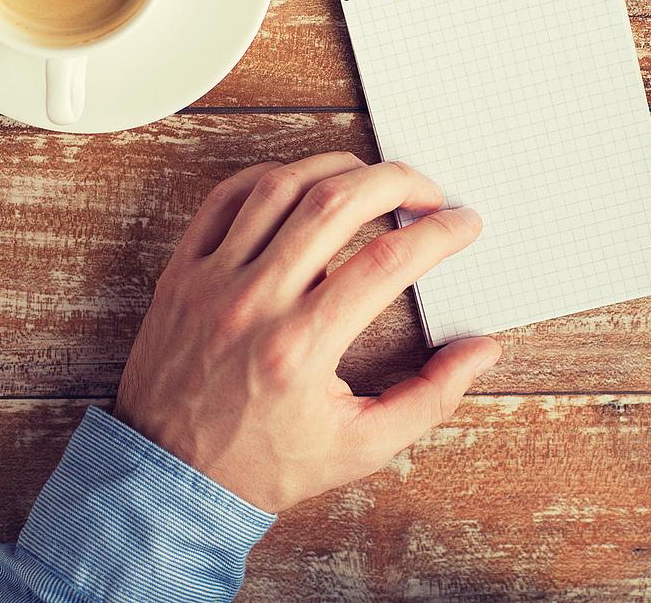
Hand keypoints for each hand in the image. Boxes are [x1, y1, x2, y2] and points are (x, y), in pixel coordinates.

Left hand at [114, 153, 499, 511]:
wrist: (167, 482)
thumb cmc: (266, 464)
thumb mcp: (361, 447)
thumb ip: (430, 397)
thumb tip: (482, 350)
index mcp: (302, 348)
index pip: (387, 262)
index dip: (439, 233)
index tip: (464, 224)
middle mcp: (255, 303)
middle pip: (335, 204)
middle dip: (397, 182)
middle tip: (427, 192)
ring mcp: (212, 282)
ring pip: (281, 187)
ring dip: (339, 168)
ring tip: (373, 180)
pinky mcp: (183, 273)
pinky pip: (227, 199)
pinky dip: (272, 176)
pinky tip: (306, 184)